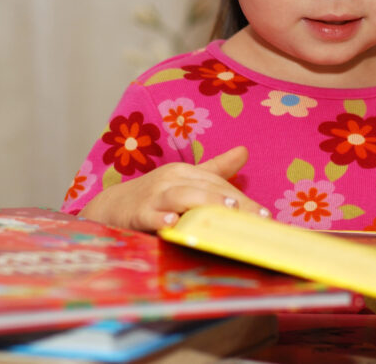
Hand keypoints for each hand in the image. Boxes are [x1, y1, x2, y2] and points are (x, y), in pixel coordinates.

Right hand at [78, 146, 268, 230]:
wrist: (110, 207)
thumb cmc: (154, 196)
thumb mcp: (184, 180)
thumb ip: (215, 169)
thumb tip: (244, 151)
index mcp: (184, 172)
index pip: (218, 182)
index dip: (243, 198)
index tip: (265, 215)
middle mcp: (171, 180)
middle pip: (206, 187)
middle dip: (232, 202)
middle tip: (256, 217)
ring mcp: (153, 196)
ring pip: (182, 196)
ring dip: (204, 202)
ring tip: (227, 210)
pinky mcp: (136, 214)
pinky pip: (151, 216)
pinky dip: (161, 219)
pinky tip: (174, 225)